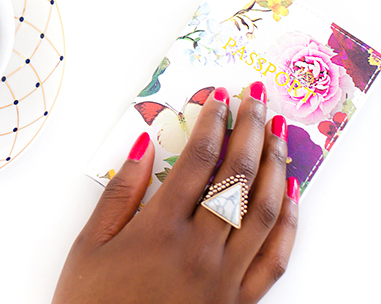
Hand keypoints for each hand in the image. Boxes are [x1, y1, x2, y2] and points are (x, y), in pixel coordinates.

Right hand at [53, 83, 298, 303]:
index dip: (214, 121)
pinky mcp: (240, 302)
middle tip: (256, 98)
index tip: (220, 96)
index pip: (199, 159)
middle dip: (250, 130)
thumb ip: (120, 192)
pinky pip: (275, 257)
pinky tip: (289, 195)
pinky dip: (287, 222)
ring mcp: (226, 278)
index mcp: (160, 229)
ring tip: (277, 132)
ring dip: (275, 165)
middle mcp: (201, 250)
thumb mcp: (91, 245)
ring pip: (263, 210)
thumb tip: (143, 145)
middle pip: (238, 176)